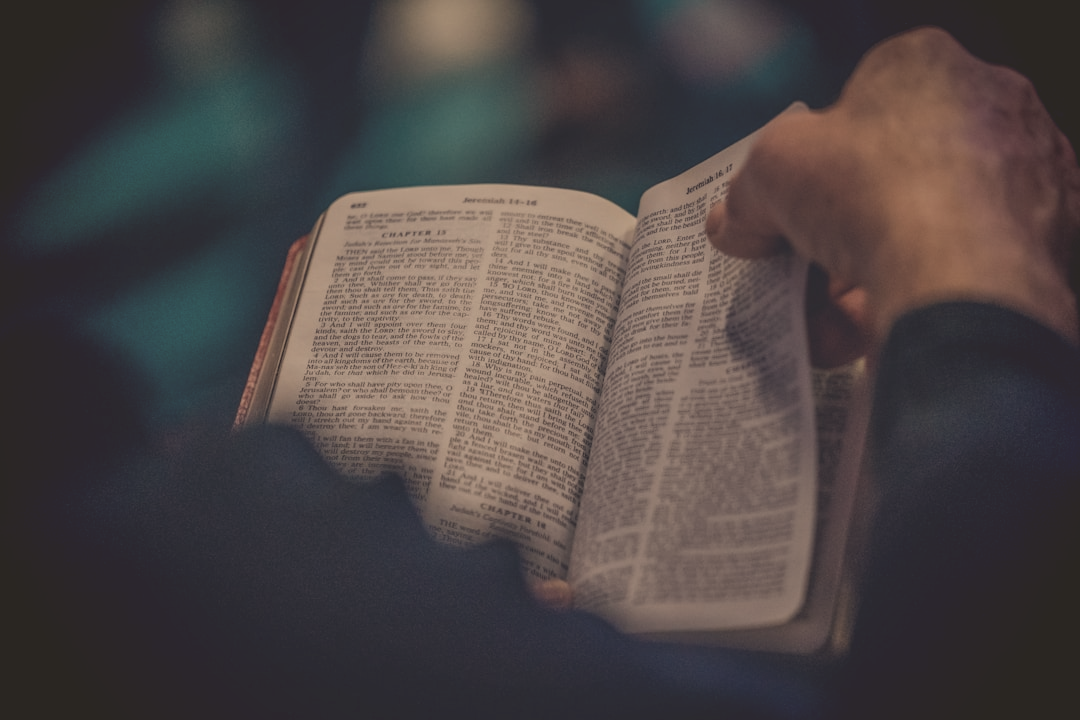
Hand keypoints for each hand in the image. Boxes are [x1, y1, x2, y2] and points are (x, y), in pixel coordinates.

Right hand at [707, 27, 1079, 349]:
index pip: (857, 104)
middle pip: (884, 176)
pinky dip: (893, 307)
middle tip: (794, 264)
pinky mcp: (1033, 255)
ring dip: (852, 279)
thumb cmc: (871, 190)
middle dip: (831, 228)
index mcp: (926, 69)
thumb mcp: (770, 170)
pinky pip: (945, 280)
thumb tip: (734, 225)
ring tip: (813, 318)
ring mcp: (1015, 187)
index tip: (782, 201)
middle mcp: (985, 116)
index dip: (810, 157)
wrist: (960, 279)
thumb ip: (746, 193)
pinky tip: (843, 339)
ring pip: (914, 237)